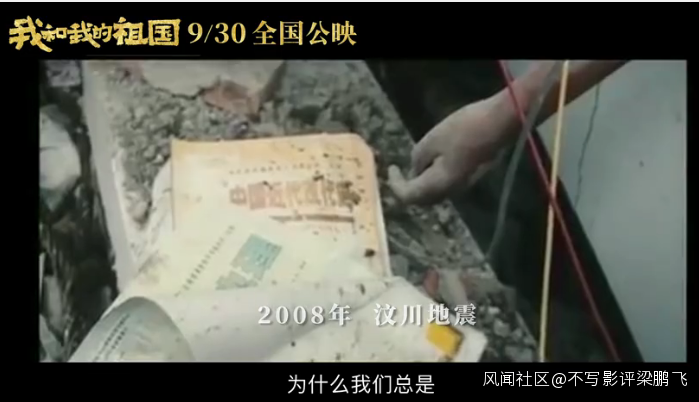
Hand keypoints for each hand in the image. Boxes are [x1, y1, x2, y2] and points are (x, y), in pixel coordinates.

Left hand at [388, 93, 514, 204]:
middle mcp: (452, 191)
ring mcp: (464, 185)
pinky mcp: (472, 176)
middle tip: (399, 171)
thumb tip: (416, 169)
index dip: (395, 185)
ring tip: (413, 165)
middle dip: (408, 188)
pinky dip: (433, 178)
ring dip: (421, 184)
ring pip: (435, 193)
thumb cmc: (465, 128)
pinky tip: (433, 161)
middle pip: (422, 199)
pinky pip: (446, 185)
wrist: (501, 123)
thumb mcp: (433, 139)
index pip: (408, 196)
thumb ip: (419, 158)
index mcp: (439, 184)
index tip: (391, 168)